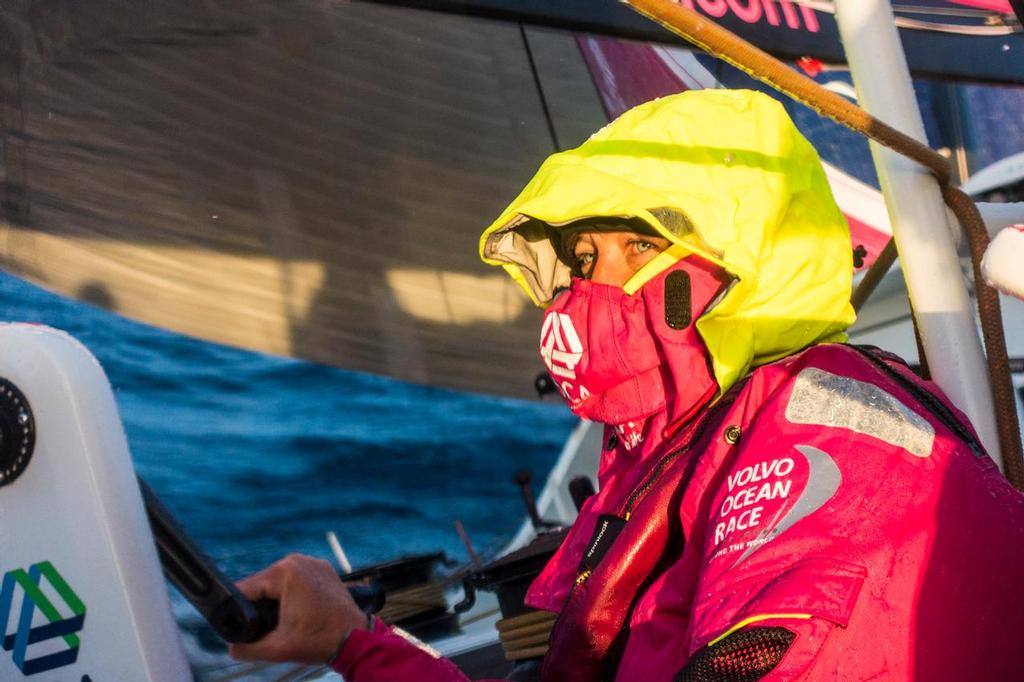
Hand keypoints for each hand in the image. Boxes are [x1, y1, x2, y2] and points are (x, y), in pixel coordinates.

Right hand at [228, 553, 369, 663]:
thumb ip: (247, 649)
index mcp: (285, 572)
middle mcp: (298, 561)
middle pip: (262, 583)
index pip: (247, 587)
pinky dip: (292, 594)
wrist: (355, 638)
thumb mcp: (278, 648)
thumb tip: (232, 647)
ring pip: (278, 581)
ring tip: (282, 621)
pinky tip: (297, 611)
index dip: (239, 609)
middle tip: (266, 627)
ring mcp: (312, 563)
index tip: (240, 626)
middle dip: (260, 606)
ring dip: (275, 600)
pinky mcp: (322, 569)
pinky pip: (296, 579)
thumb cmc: (321, 640)